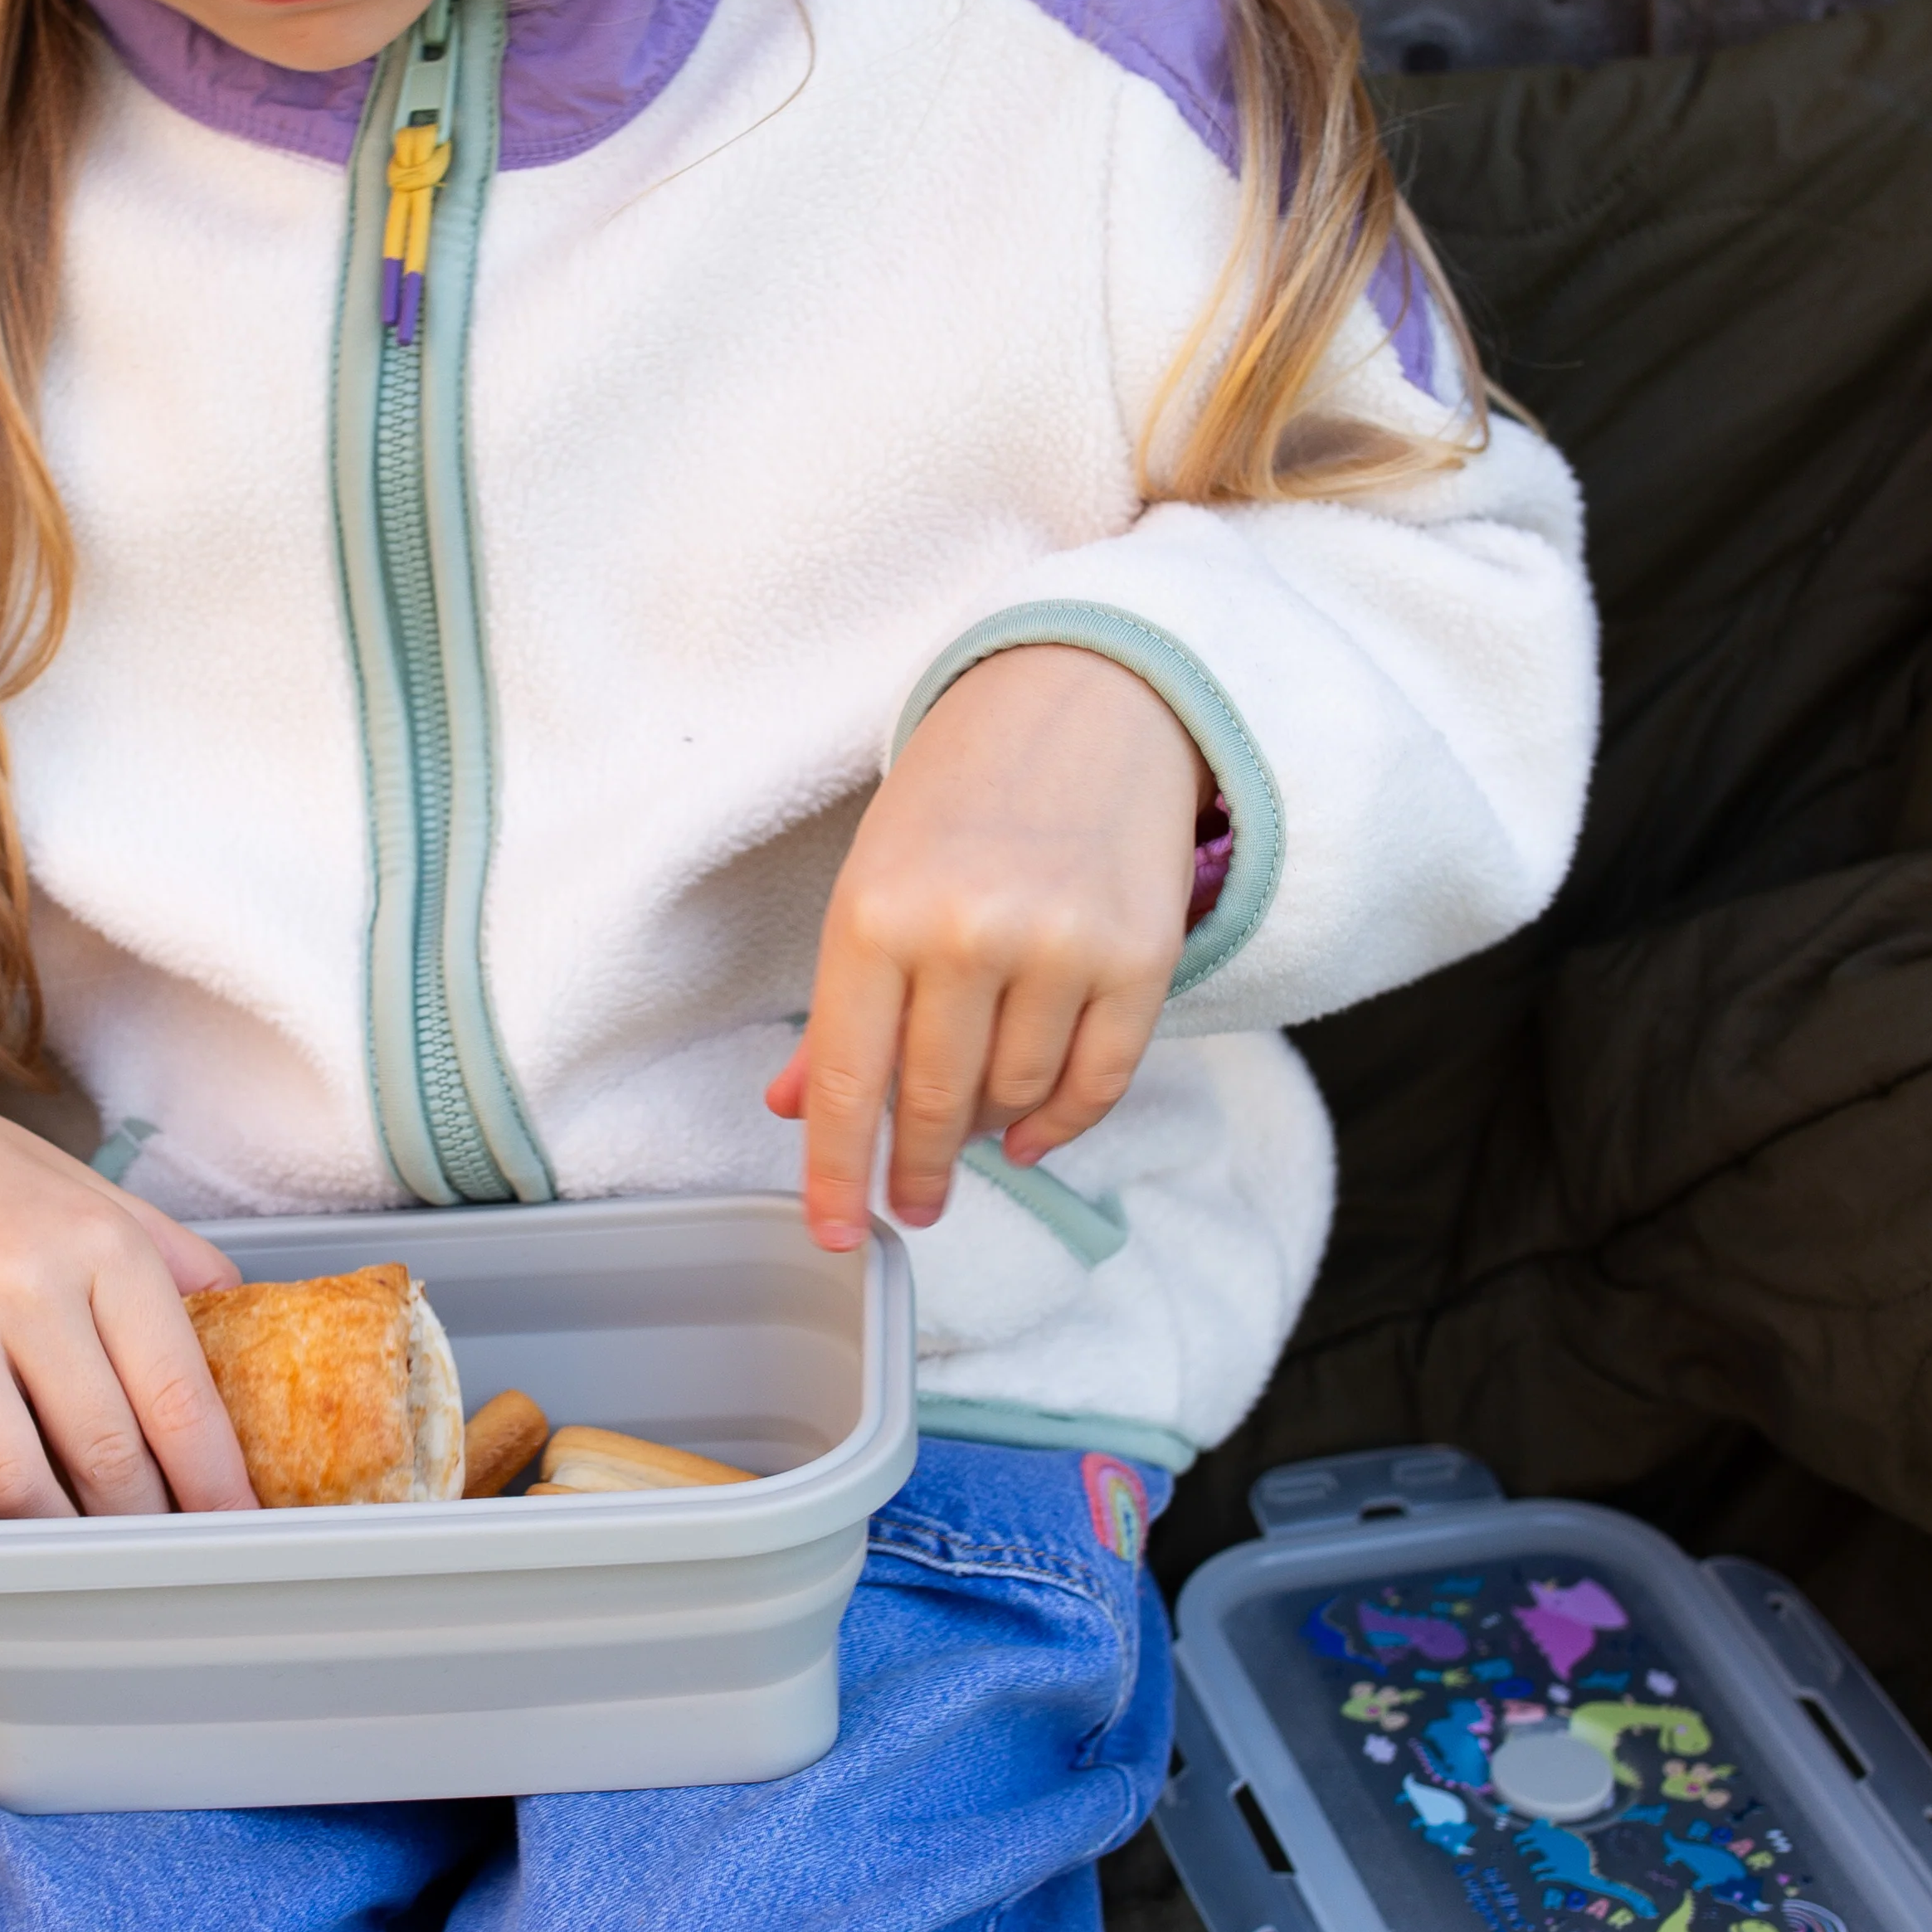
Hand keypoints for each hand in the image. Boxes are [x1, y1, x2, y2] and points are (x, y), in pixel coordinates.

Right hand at [0, 1046, 255, 1593]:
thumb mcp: (93, 1197)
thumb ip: (175, 1263)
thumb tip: (252, 1337)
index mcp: (100, 1243)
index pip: (178, 1393)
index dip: (214, 1480)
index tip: (237, 1532)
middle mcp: (23, 1279)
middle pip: (105, 1446)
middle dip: (141, 1522)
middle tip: (159, 1560)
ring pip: (10, 1473)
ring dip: (48, 1539)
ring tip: (75, 1569)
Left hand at [766, 644, 1203, 1249]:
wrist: (1083, 697)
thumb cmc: (960, 797)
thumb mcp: (872, 881)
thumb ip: (837, 1007)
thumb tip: (793, 1110)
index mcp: (874, 914)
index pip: (845, 1082)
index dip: (836, 1172)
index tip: (838, 1234)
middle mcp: (965, 934)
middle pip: (934, 1103)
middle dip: (917, 1170)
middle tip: (912, 1202)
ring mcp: (1059, 945)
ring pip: (1016, 1098)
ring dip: (989, 1128)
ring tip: (974, 1123)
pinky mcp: (1138, 954)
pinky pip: (1098, 1080)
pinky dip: (1062, 1123)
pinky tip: (1032, 1131)